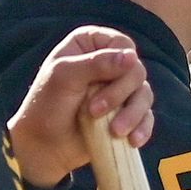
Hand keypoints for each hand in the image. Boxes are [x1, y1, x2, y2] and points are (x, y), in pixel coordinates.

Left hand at [8, 28, 151, 188]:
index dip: (120, 62)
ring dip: (132, 113)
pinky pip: (146, 117)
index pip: (122, 44)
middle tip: (95, 111)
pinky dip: (142, 128)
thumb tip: (133, 57)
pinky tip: (133, 140)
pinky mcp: (126, 114)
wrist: (44, 145)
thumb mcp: (65, 77)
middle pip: (136, 70)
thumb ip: (96, 64)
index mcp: (91, 44)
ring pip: (144, 94)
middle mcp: (109, 63)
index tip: (104, 80)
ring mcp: (120, 90)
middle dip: (120, 92)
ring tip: (114, 131)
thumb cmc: (47, 105)